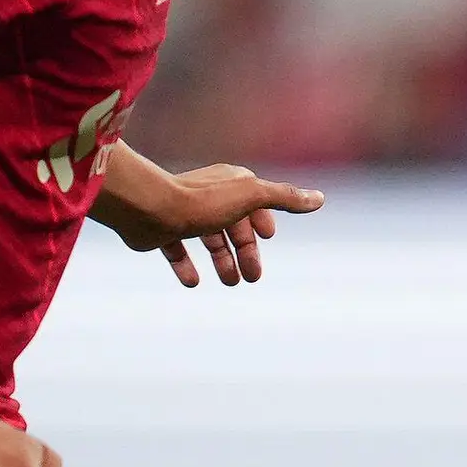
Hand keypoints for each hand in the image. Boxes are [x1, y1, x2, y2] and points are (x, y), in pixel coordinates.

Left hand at [99, 157, 325, 285]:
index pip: (254, 202)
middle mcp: (209, 195)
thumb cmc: (203, 201)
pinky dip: (186, 266)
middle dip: (245, 251)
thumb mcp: (252, 197)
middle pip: (233, 226)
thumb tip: (319, 198)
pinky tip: (193, 282)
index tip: (267, 239)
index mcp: (231, 183)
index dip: (261, 221)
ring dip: (222, 261)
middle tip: (252, 278)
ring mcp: (184, 212)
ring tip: (229, 283)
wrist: (148, 208)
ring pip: (208, 239)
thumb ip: (284, 198)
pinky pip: (177, 250)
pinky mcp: (162, 229)